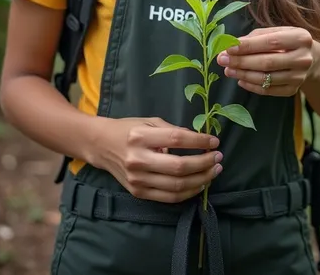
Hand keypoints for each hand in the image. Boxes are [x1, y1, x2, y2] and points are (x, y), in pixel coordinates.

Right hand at [90, 116, 222, 203]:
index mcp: (140, 136)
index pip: (177, 139)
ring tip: (214, 171)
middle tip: (218, 158)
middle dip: (204, 163)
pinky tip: (200, 183)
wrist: (101, 145)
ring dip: (201, 179)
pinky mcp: (138, 192)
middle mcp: (138, 160)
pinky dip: (188, 192)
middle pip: (179, 167)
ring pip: (176, 186)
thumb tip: (199, 140)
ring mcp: (137, 179)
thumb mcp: (149, 121)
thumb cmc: (128, 129)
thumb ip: (173, 130)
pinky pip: (169, 197)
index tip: (215, 141)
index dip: (199, 141)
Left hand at [217, 26, 318, 96]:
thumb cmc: (287, 41)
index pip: (270, 42)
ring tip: (227, 70)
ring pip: (266, 78)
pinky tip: (240, 80)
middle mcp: (303, 58)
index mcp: (300, 38)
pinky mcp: (293, 90)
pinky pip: (268, 90)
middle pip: (267, 62)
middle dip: (241, 61)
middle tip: (222, 60)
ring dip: (243, 74)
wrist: (311, 58)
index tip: (228, 47)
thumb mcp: (277, 32)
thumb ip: (256, 37)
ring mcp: (299, 77)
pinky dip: (251, 86)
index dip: (248, 46)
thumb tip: (232, 45)